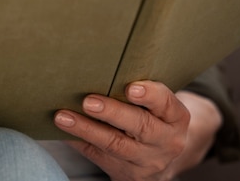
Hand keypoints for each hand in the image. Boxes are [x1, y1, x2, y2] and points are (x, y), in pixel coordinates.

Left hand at [54, 81, 207, 180]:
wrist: (159, 159)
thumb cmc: (151, 118)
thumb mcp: (158, 107)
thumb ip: (140, 90)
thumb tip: (99, 69)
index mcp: (176, 118)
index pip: (166, 103)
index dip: (149, 95)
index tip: (130, 87)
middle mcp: (166, 141)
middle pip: (140, 126)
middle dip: (112, 112)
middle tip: (88, 101)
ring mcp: (146, 160)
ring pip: (115, 145)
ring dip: (86, 129)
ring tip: (63, 117)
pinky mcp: (125, 173)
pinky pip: (98, 156)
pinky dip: (79, 142)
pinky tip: (63, 132)